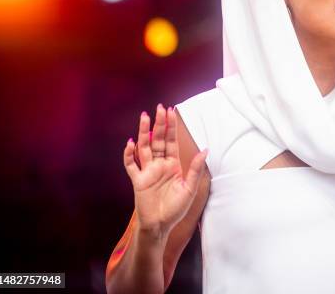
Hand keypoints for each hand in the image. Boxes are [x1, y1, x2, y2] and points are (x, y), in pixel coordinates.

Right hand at [123, 104, 207, 238]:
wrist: (161, 226)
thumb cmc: (176, 209)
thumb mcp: (189, 188)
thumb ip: (195, 169)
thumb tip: (205, 149)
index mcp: (172, 165)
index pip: (171, 141)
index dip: (171, 127)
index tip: (170, 111)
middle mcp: (159, 165)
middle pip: (158, 140)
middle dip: (159, 124)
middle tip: (159, 107)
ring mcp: (147, 172)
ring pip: (144, 147)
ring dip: (143, 132)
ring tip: (144, 117)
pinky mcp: (137, 181)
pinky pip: (131, 165)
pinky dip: (129, 154)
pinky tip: (131, 143)